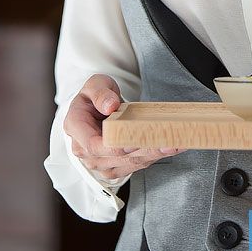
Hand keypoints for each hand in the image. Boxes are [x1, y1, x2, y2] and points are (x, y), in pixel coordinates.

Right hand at [64, 74, 186, 179]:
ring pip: (130, 163)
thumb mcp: (94, 84)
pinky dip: (155, 155)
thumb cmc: (94, 96)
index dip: (114, 146)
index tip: (133, 140)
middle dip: (144, 149)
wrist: (96, 108)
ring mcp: (101, 161)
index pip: (94, 145)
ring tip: (175, 143)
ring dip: (154, 154)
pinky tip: (172, 146)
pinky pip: (136, 164)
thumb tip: (110, 106)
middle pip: (117, 157)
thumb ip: (100, 93)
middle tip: (167, 140)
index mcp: (76, 128)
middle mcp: (86, 151)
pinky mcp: (116, 166)